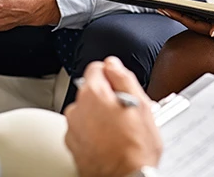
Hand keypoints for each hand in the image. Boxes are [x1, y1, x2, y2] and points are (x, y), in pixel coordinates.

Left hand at [65, 56, 162, 176]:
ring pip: (87, 110)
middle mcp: (77, 109)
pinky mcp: (73, 146)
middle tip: (126, 111)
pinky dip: (93, 130)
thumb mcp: (141, 104)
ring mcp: (72, 129)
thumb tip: (114, 64)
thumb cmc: (135, 148)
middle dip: (108, 96)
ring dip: (100, 114)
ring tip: (119, 128)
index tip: (121, 84)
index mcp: (93, 93)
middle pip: (92, 89)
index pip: (97, 67)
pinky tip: (110, 140)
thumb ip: (123, 77)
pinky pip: (83, 128)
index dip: (112, 73)